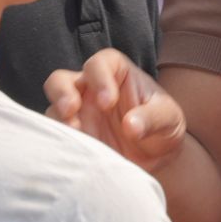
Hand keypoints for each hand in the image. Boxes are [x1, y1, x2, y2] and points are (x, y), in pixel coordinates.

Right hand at [46, 49, 187, 173]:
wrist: (156, 158)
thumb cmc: (163, 127)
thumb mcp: (169, 118)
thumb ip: (152, 118)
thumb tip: (131, 126)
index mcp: (117, 73)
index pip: (100, 63)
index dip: (99, 78)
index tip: (108, 102)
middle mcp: (90, 90)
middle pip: (60, 80)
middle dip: (61, 93)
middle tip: (71, 110)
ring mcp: (77, 115)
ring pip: (52, 110)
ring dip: (58, 122)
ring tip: (75, 137)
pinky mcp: (71, 140)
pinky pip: (55, 139)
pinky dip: (58, 144)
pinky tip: (72, 154)